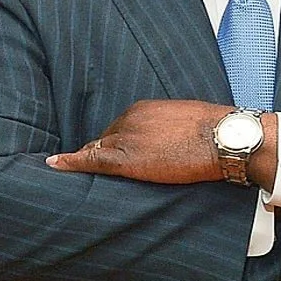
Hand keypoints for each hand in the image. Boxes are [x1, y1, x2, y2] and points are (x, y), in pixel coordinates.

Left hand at [48, 99, 256, 185]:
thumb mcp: (189, 121)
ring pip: (98, 150)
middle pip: (106, 139)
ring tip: (82, 172)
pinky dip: (71, 162)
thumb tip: (172, 141)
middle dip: (106, 152)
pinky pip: (91, 160)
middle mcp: (129, 119)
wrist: (225, 139)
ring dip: (90, 160)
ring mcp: (126, 137)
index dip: (120, 143)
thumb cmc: (217, 132)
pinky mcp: (125, 159)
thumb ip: (169, 128)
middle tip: (109, 169)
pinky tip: (55, 164)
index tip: (122, 154)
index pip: (122, 128)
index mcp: (144, 108)